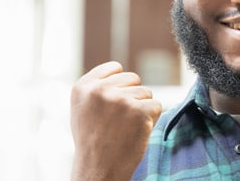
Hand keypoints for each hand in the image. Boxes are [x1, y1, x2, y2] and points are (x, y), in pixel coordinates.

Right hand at [70, 62, 161, 180]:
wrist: (98, 170)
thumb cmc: (93, 141)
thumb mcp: (83, 108)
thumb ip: (97, 87)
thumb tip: (119, 68)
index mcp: (83, 87)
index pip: (115, 67)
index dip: (120, 85)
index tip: (113, 103)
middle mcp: (100, 90)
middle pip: (133, 79)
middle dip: (132, 96)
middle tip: (120, 120)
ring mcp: (120, 100)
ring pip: (146, 92)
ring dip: (142, 109)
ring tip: (125, 127)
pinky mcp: (139, 111)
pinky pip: (156, 105)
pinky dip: (151, 119)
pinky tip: (136, 132)